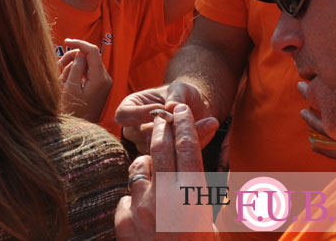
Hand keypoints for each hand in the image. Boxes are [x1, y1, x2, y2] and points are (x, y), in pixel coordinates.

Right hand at [59, 39, 111, 121]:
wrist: (80, 130)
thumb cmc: (73, 111)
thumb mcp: (71, 87)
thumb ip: (77, 67)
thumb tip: (80, 53)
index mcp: (100, 78)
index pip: (92, 51)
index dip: (79, 43)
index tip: (65, 42)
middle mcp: (105, 79)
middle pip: (90, 56)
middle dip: (73, 58)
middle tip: (59, 66)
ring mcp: (104, 83)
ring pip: (88, 64)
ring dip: (73, 66)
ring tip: (61, 78)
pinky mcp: (100, 87)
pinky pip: (88, 72)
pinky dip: (77, 73)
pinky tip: (66, 81)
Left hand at [114, 104, 217, 239]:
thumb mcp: (211, 221)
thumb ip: (200, 193)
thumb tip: (198, 168)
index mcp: (192, 195)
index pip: (187, 146)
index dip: (184, 123)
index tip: (182, 110)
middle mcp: (164, 197)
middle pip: (160, 149)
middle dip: (162, 129)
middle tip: (164, 119)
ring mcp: (141, 210)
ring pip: (137, 171)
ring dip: (145, 169)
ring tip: (155, 175)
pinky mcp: (124, 225)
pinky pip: (125, 200)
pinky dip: (133, 202)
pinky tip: (143, 212)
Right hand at [115, 82, 214, 154]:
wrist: (196, 108)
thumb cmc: (181, 94)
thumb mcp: (179, 88)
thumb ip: (175, 95)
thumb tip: (170, 108)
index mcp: (131, 108)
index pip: (123, 115)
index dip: (138, 114)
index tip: (159, 108)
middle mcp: (135, 130)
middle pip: (142, 135)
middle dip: (166, 128)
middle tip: (183, 118)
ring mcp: (148, 147)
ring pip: (161, 149)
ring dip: (184, 136)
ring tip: (209, 121)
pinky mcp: (166, 160)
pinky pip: (178, 155)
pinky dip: (196, 142)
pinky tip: (211, 126)